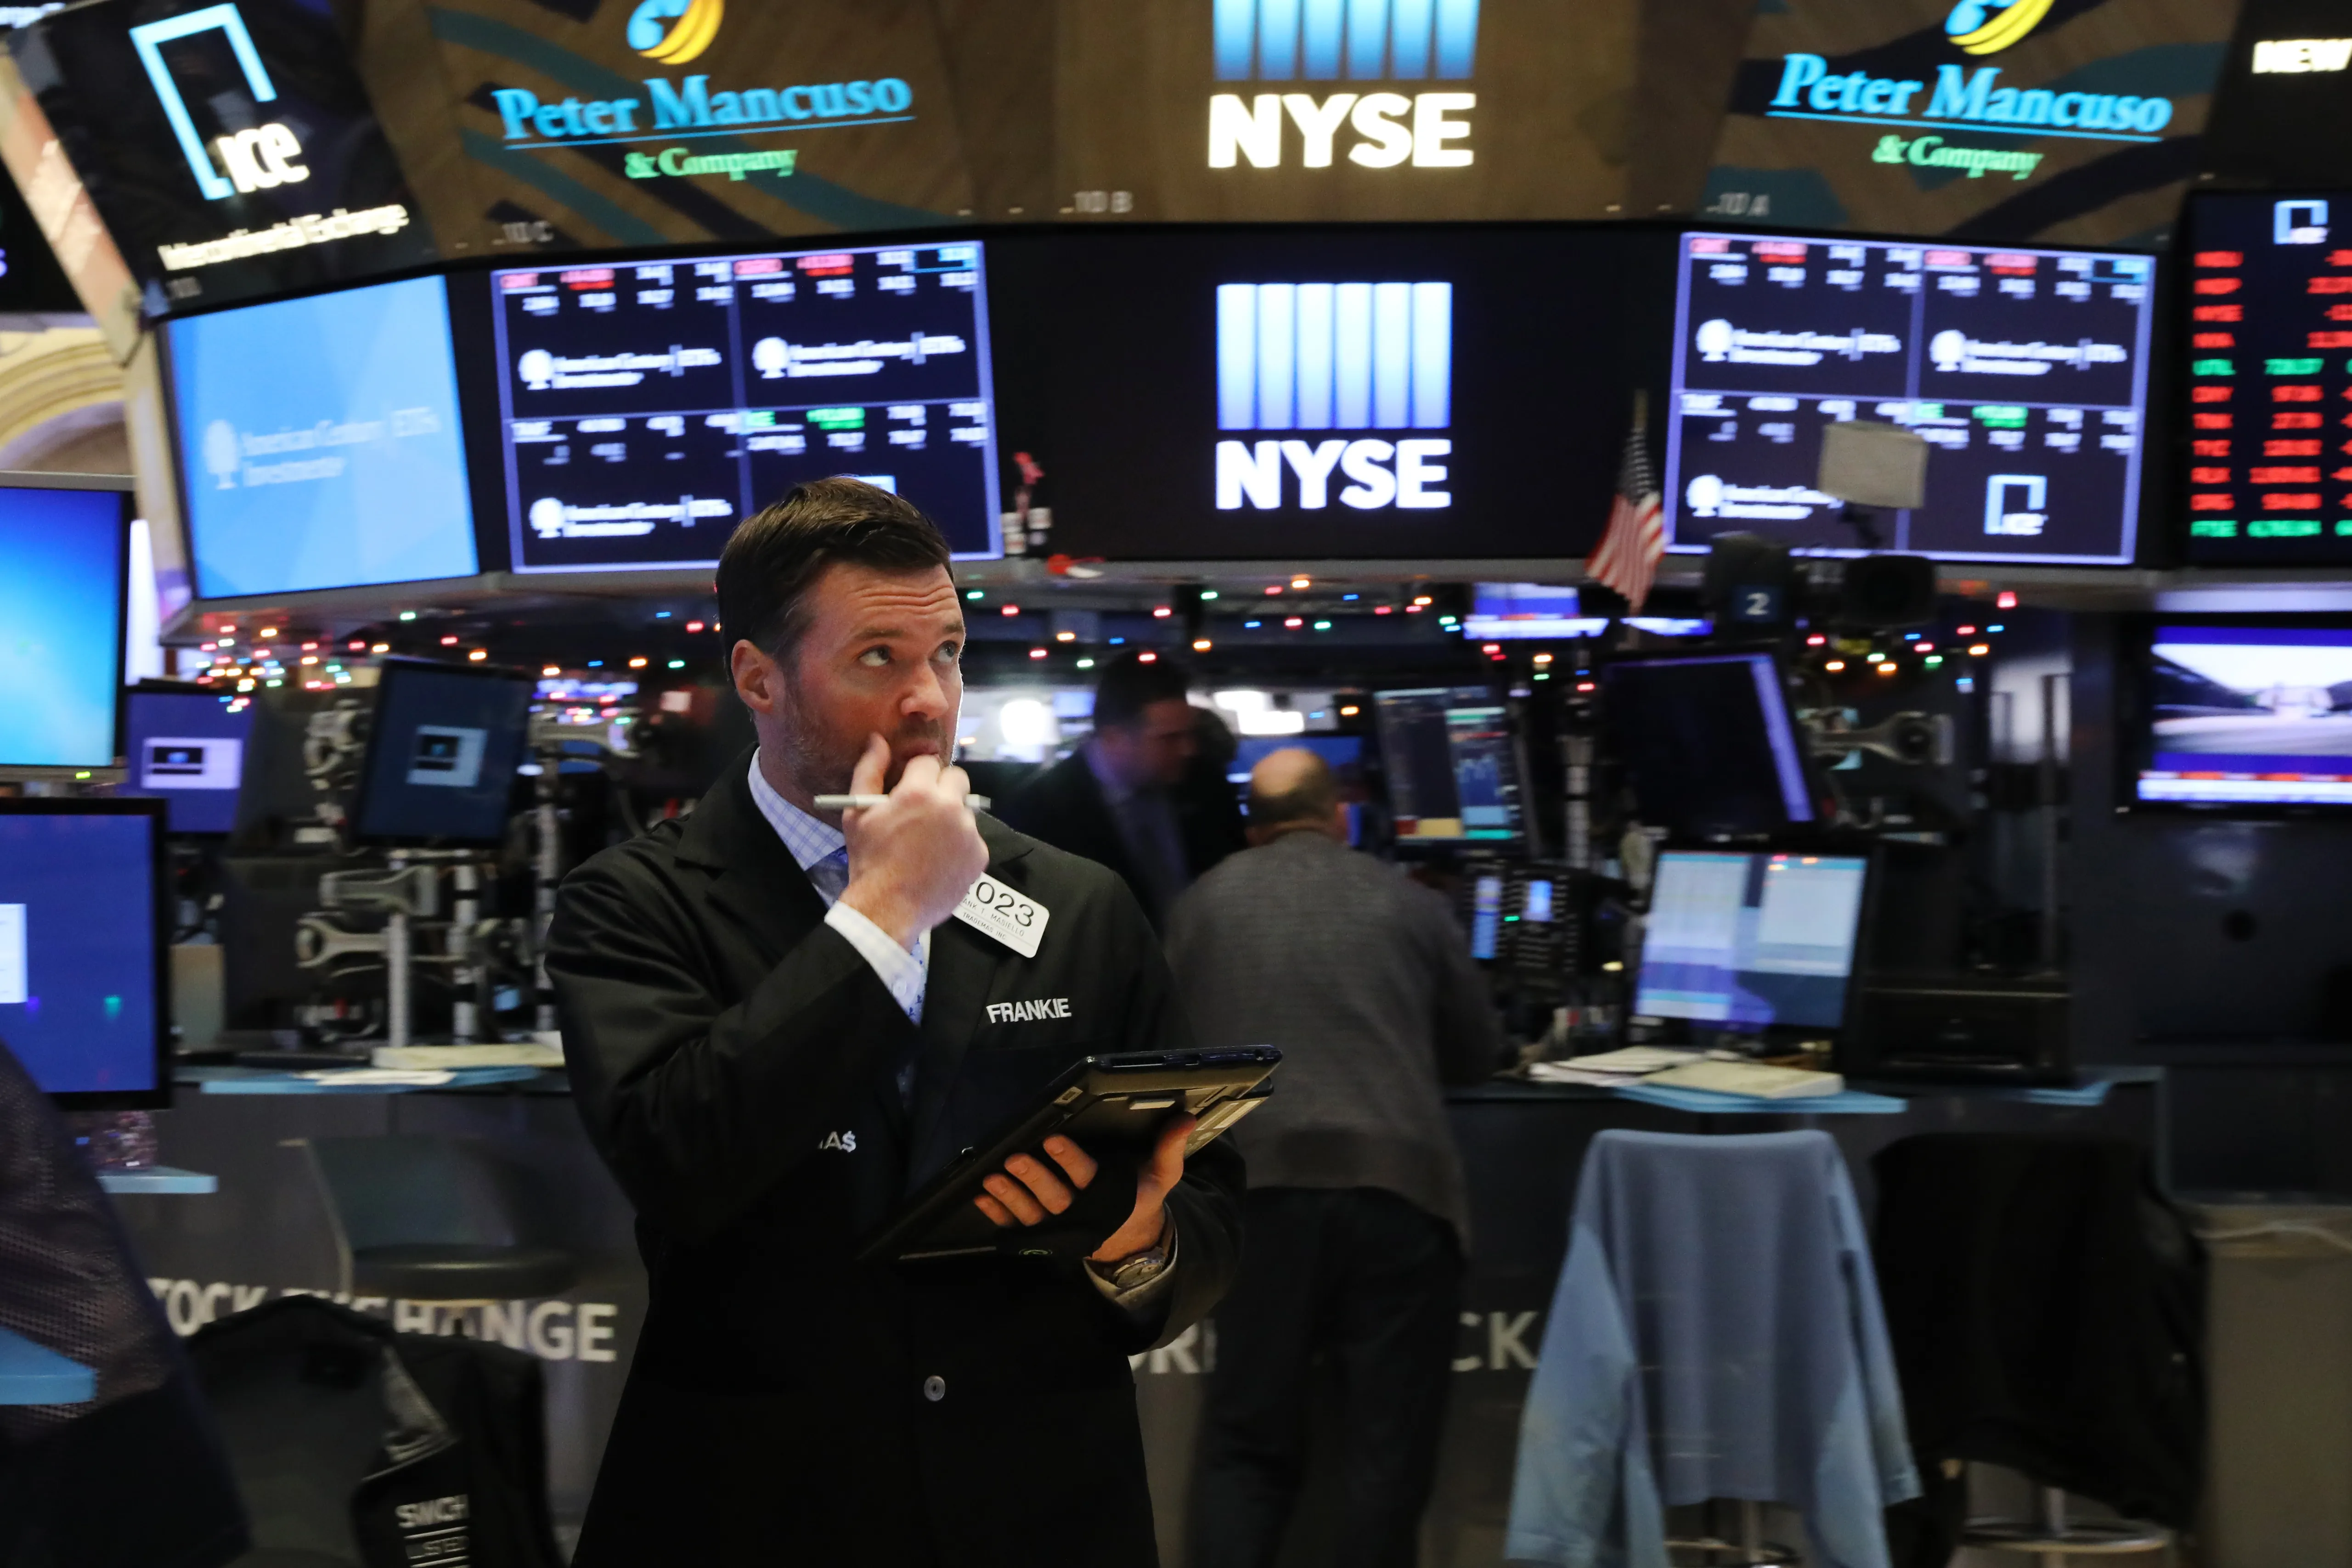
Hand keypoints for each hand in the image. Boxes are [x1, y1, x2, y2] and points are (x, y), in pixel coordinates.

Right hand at [837, 735, 988, 948]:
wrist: (888, 908)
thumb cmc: (869, 860)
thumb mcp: (858, 813)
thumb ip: (869, 771)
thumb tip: (878, 740)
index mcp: (919, 792)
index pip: (929, 762)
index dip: (916, 776)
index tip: (908, 792)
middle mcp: (950, 807)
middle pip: (956, 778)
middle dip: (941, 788)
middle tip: (922, 811)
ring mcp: (969, 832)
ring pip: (965, 809)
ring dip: (950, 817)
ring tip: (928, 842)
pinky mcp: (980, 855)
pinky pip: (973, 838)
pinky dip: (960, 844)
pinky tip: (939, 860)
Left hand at [973, 1115, 1195, 1263]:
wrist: (1130, 1241)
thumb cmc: (1140, 1198)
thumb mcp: (1161, 1176)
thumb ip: (1170, 1148)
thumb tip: (1185, 1117)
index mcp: (1109, 1196)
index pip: (1087, 1177)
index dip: (1070, 1160)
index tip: (1053, 1140)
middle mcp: (1082, 1213)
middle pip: (1055, 1197)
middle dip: (1034, 1178)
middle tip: (1015, 1158)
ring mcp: (1060, 1227)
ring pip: (1033, 1214)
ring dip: (1011, 1197)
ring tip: (992, 1178)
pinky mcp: (1044, 1235)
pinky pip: (1018, 1227)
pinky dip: (999, 1214)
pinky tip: (982, 1198)